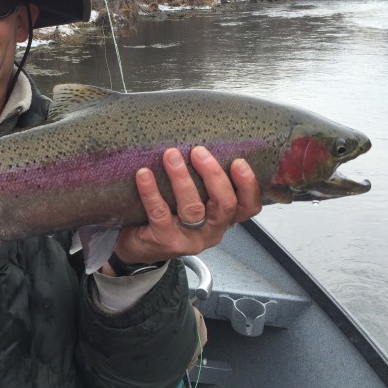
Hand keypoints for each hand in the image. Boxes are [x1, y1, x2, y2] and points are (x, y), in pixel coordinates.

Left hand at [111, 147, 261, 265]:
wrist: (138, 248)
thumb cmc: (167, 217)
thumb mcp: (191, 201)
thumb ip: (201, 182)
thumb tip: (198, 139)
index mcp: (223, 219)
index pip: (249, 206)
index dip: (248, 185)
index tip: (239, 162)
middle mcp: (212, 231)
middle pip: (224, 204)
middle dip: (213, 175)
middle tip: (198, 151)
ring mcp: (190, 240)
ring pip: (193, 209)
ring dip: (182, 179)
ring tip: (170, 155)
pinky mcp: (166, 242)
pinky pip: (160, 214)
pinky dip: (152, 192)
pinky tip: (144, 174)